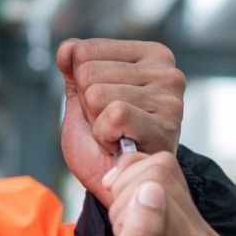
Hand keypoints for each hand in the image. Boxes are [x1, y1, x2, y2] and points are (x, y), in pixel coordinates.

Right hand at [49, 152, 224, 235]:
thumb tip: (151, 192)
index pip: (160, 191)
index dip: (126, 211)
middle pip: (161, 173)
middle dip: (124, 203)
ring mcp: (192, 223)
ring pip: (155, 165)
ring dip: (123, 195)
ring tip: (122, 234)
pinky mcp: (176, 207)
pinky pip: (151, 165)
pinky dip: (125, 184)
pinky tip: (125, 216)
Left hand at [58, 39, 184, 200]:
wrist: (120, 187)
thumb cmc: (106, 145)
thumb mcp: (82, 101)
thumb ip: (74, 71)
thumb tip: (66, 48)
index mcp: (149, 56)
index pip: (85, 49)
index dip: (81, 84)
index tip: (103, 106)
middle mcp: (166, 71)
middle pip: (88, 71)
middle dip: (87, 105)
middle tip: (109, 125)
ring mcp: (169, 97)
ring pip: (96, 94)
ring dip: (96, 123)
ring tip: (116, 135)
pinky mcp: (166, 124)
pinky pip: (113, 114)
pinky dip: (105, 134)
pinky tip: (120, 144)